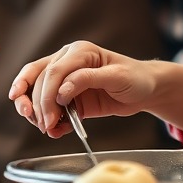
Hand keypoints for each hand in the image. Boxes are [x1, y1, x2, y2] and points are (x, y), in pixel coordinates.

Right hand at [9, 40, 156, 136]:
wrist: (145, 90)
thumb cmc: (135, 77)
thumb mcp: (117, 76)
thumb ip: (88, 79)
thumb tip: (62, 90)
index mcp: (79, 52)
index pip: (53, 71)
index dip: (46, 94)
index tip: (50, 116)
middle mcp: (68, 62)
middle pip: (40, 81)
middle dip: (39, 106)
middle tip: (47, 125)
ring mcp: (66, 81)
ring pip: (37, 92)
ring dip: (37, 112)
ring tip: (48, 128)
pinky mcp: (70, 98)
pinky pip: (52, 108)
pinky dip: (50, 121)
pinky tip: (56, 130)